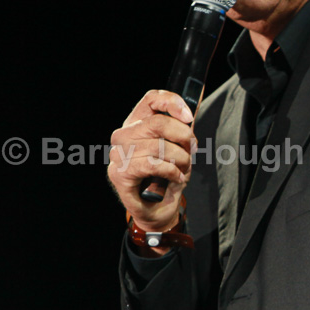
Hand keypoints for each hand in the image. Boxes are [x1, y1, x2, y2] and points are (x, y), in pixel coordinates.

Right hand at [108, 90, 194, 241]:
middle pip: (158, 122)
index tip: (189, 116)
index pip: (151, 99)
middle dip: (183, 137)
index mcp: (136, 123)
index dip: (172, 102)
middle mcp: (123, 135)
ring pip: (158, 146)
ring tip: (182, 169)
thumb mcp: (177, 149)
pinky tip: (176, 178)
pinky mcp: (120, 174)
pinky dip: (171, 172)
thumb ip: (180, 132)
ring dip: (180, 159)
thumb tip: (188, 118)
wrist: (156, 210)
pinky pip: (152, 164)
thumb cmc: (167, 177)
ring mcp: (118, 154)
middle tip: (190, 151)